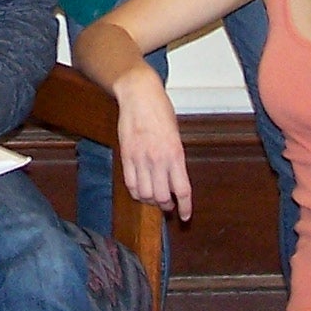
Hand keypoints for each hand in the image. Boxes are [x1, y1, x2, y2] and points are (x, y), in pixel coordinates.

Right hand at [109, 66, 192, 221]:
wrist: (139, 93)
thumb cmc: (160, 110)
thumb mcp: (175, 134)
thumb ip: (176, 158)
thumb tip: (176, 179)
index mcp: (175, 153)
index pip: (182, 190)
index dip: (185, 208)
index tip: (185, 216)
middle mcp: (158, 158)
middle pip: (162, 197)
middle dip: (166, 206)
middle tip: (169, 206)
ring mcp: (140, 158)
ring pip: (145, 194)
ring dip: (151, 201)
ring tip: (154, 199)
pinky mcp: (126, 155)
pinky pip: (130, 184)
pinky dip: (136, 193)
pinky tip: (141, 192)